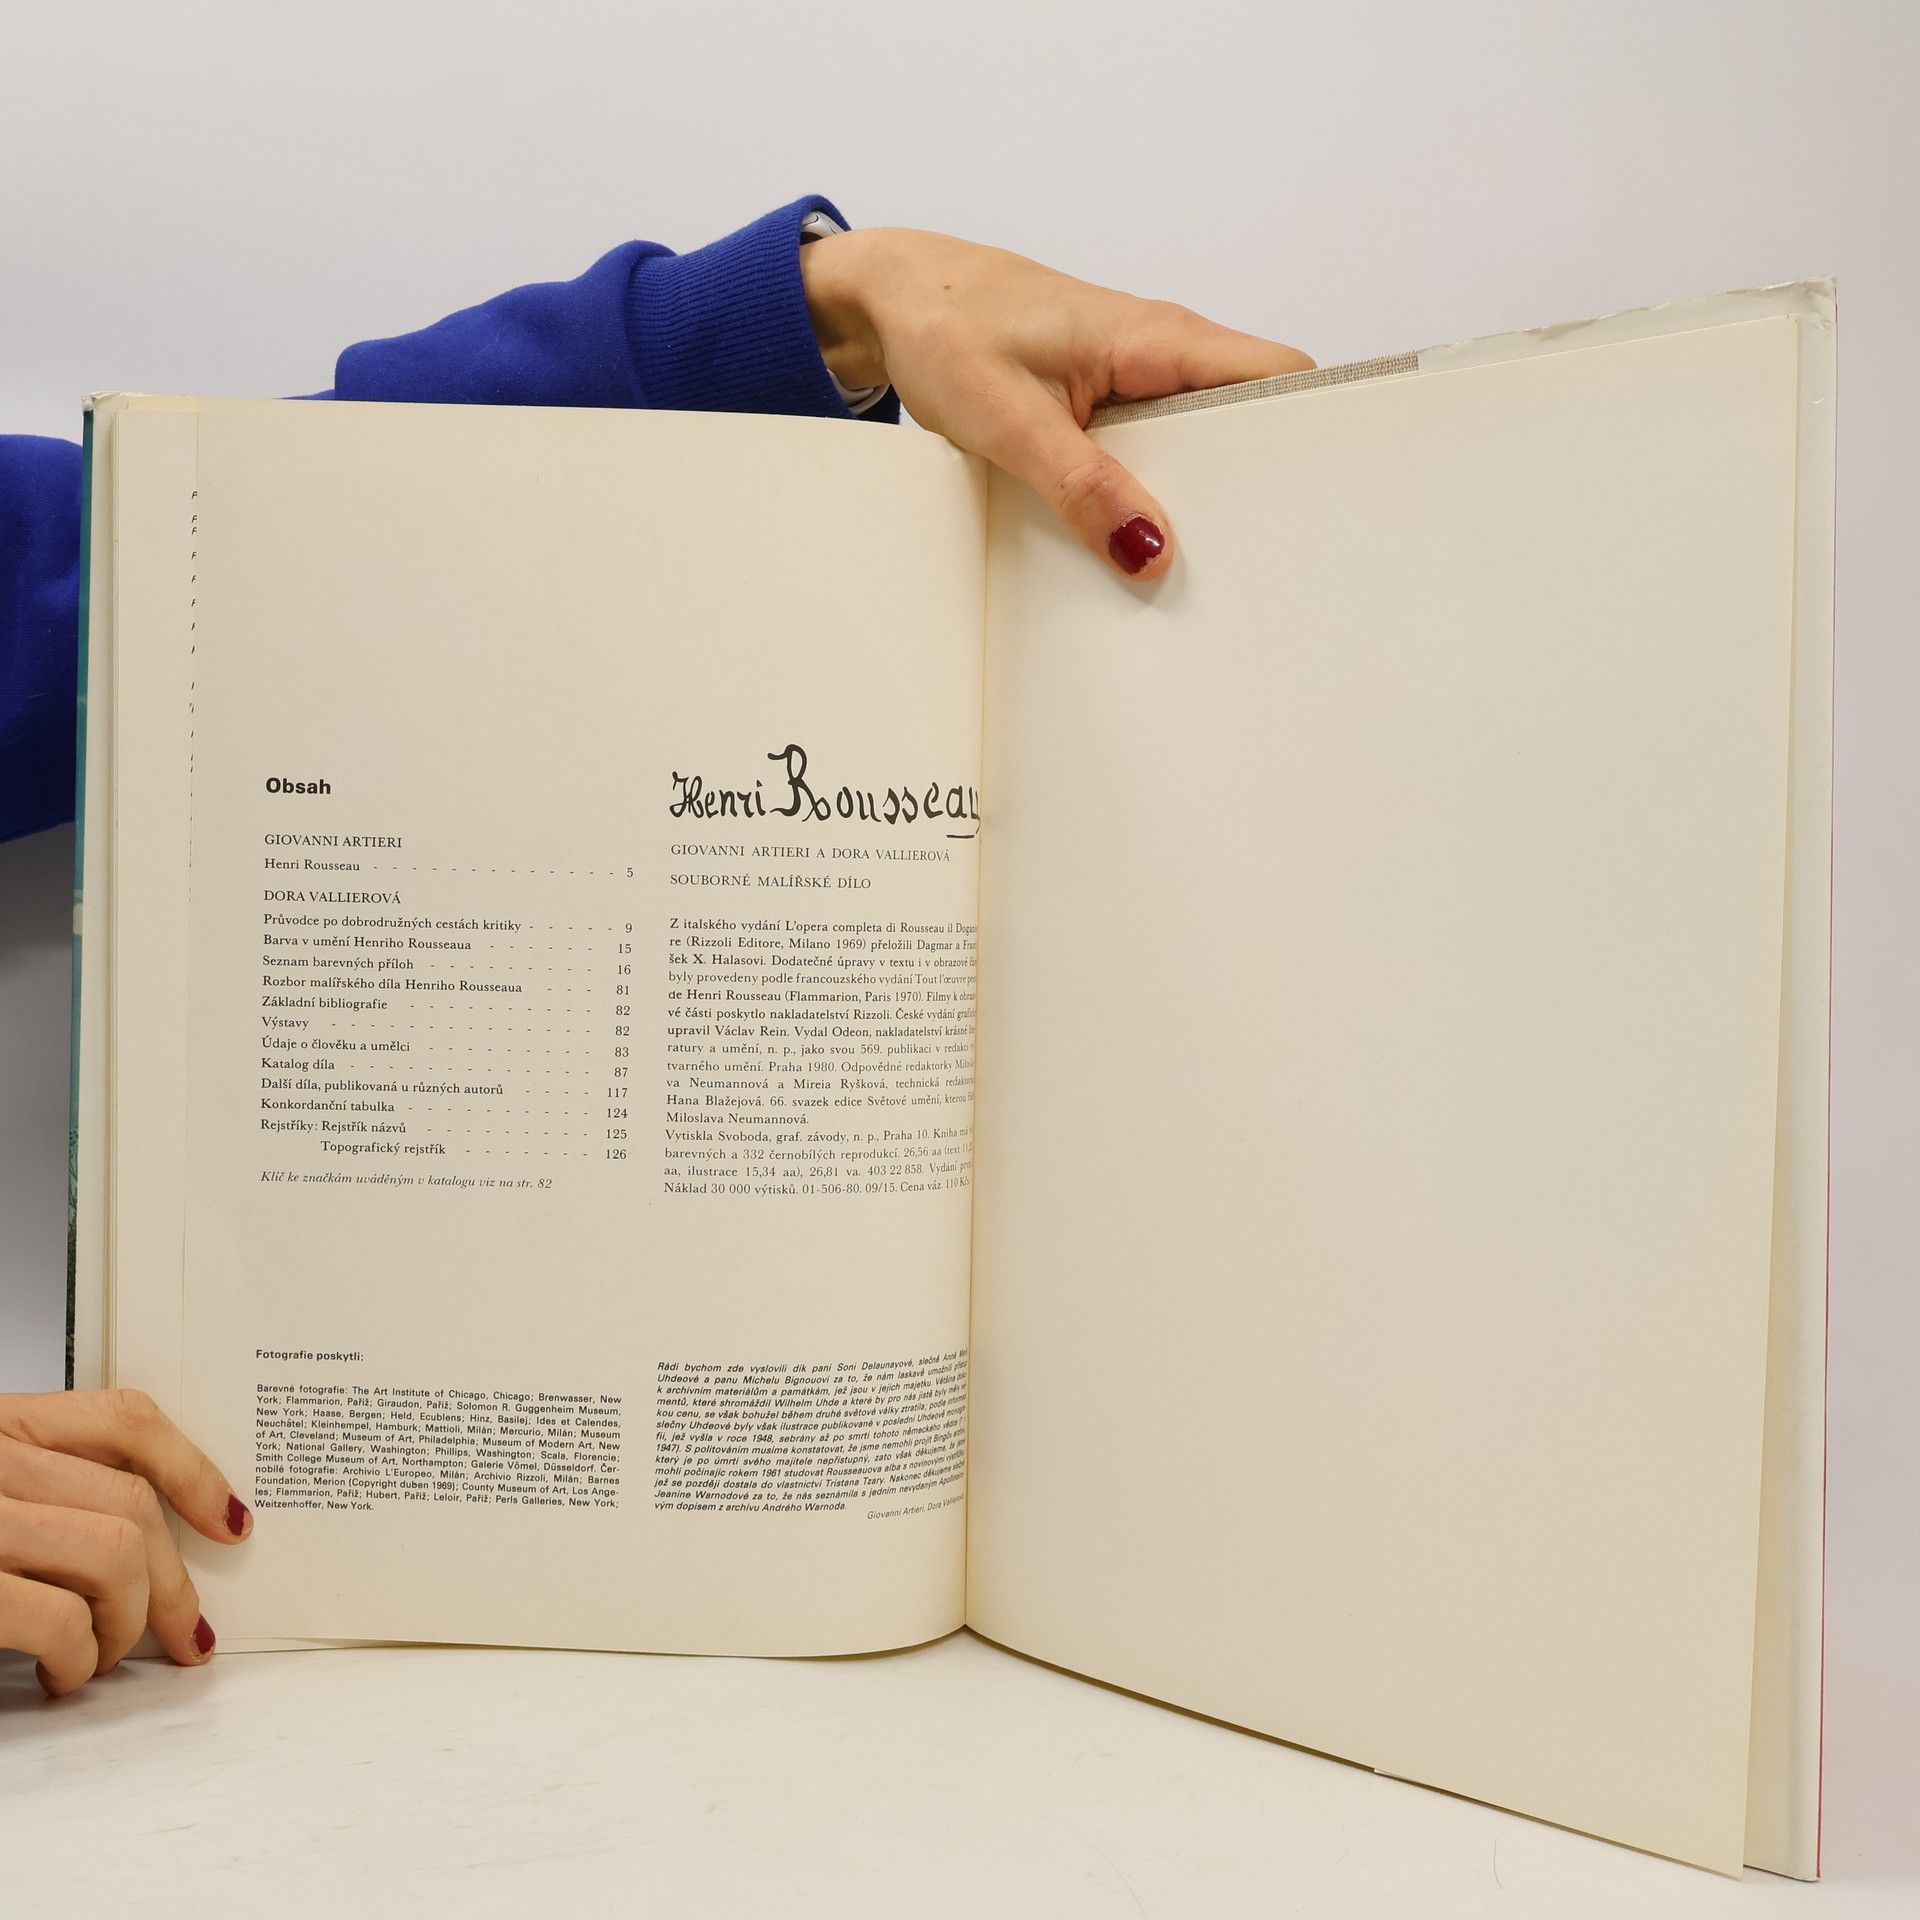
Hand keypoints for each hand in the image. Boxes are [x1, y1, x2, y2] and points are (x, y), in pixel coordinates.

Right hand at [0, 1390, 250, 1696]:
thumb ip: (35, 1485)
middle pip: (132, 1503)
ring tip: (103, 1656)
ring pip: (114, 1555)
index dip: (194, 1470)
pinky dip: (79, 1655)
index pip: (124, 1419)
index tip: (228, 1520)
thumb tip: (140, 1535)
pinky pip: (58, 1617)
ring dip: (129, 1622)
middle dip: (175, 1579)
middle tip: (186, 1631)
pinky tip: (63, 1674)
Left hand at [800, 228, 1313, 580]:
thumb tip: (1148, 550)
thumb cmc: (943, 325)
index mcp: (1157, 339)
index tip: (1319, 500)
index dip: (1312, 433)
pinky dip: (1153, 488)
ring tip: (1200, 564)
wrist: (889, 298)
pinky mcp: (1107, 400)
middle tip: (1253, 561)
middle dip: (1258, 485)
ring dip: (1200, 494)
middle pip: (1250, 419)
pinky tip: (1137, 535)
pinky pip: (1155, 447)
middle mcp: (1161, 352)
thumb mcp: (1008, 420)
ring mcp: (1136, 376)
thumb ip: (1082, 487)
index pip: (1280, 377)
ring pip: (1201, 439)